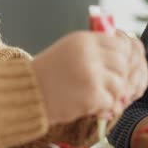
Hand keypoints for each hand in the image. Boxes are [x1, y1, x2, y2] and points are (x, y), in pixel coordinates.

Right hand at [32, 30, 147, 125]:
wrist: (25, 93)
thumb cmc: (46, 74)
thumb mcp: (68, 51)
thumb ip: (93, 50)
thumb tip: (123, 57)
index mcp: (83, 40)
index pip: (120, 45)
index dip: (120, 59)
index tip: (112, 70)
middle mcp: (89, 53)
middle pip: (122, 64)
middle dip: (116, 77)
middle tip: (104, 87)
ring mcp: (91, 74)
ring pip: (119, 84)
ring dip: (110, 94)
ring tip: (92, 97)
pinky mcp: (91, 95)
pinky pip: (110, 101)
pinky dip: (102, 107)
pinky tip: (87, 105)